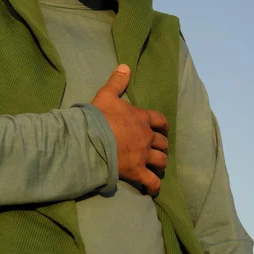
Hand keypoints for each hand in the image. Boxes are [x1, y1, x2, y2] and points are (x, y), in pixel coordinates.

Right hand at [91, 64, 168, 195]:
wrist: (91, 139)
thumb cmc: (98, 116)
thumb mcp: (107, 94)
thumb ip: (117, 81)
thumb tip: (125, 65)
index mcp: (141, 118)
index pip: (160, 121)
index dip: (162, 126)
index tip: (162, 129)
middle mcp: (146, 137)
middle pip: (162, 143)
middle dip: (161, 145)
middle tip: (157, 148)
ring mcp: (143, 155)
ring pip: (161, 161)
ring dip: (160, 163)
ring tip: (157, 166)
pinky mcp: (136, 172)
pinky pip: (151, 182)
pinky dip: (154, 185)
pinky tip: (153, 188)